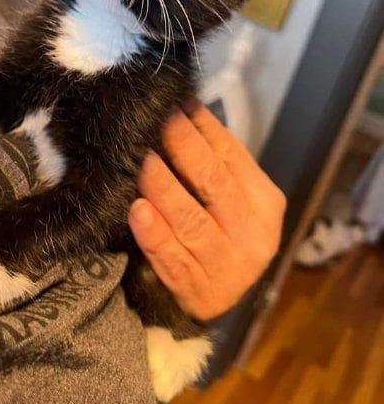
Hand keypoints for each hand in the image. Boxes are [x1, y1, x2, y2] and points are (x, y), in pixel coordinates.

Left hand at [129, 99, 285, 321]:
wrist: (212, 300)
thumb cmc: (218, 234)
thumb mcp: (228, 200)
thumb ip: (214, 163)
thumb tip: (185, 109)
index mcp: (265, 203)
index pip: (232, 156)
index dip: (203, 128)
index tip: (177, 104)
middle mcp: (254, 235)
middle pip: (214, 184)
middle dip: (183, 148)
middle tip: (156, 121)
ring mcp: (229, 268)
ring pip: (192, 222)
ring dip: (163, 188)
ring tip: (141, 161)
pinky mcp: (200, 293)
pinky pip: (173, 261)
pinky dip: (154, 235)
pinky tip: (137, 212)